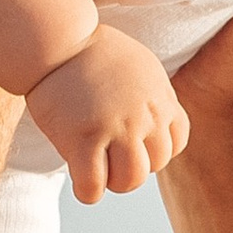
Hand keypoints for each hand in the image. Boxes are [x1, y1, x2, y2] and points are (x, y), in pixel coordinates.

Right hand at [27, 22, 190, 201]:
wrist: (56, 40)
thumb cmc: (89, 52)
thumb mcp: (139, 65)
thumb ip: (151, 95)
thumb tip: (151, 123)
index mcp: (159, 97)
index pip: (176, 142)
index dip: (154, 150)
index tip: (132, 143)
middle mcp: (144, 115)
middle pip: (155, 164)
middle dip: (133, 165)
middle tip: (109, 156)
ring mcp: (115, 128)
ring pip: (130, 180)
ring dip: (114, 181)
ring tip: (97, 168)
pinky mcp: (83, 139)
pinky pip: (94, 186)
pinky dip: (88, 191)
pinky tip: (80, 179)